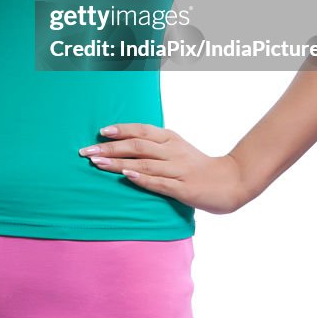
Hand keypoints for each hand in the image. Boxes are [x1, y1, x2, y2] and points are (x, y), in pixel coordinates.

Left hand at [78, 123, 246, 214]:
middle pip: (137, 145)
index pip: (142, 130)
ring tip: (97, 163)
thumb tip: (126, 145)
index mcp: (170, 138)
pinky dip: (142, 178)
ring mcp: (178, 169)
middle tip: (86, 151)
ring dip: (118, 162)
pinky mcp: (183, 188)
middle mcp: (173, 150)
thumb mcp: (177, 149)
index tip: (100, 132)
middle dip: (110, 147)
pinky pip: (159, 182)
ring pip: (144, 162)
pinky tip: (127, 176)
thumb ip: (156, 146)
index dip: (121, 129)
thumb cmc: (198, 166)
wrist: (230, 182)